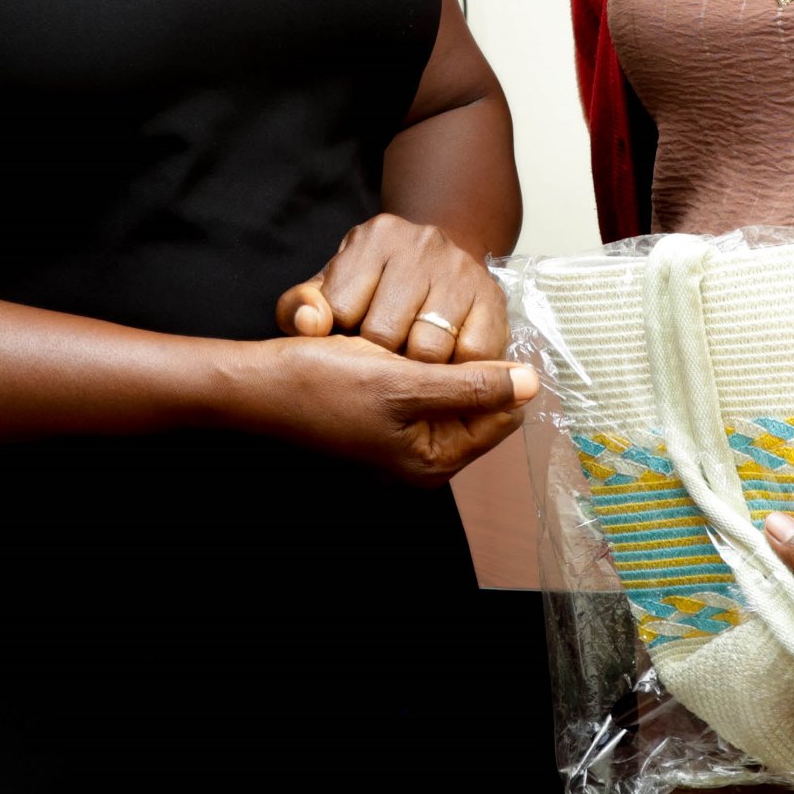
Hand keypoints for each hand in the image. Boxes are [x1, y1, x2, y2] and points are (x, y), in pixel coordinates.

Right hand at [241, 333, 536, 487]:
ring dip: (441, 360)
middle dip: (465, 367)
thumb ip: (471, 385)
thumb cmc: (324, 384)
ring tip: (411, 339)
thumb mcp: (404, 383)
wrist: (262, 382)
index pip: (501, 415)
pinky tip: (398, 342)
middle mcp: (424, 456)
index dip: (498, 373)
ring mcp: (405, 437)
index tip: (474, 335)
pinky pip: (425, 384)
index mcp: (433, 461)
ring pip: (452, 388)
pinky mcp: (388, 416)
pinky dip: (419, 361)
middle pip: (479, 403)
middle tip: (436, 331)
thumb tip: (531, 383)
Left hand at [276, 215, 507, 363]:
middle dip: (379, 359)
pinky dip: (456, 370)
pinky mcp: (493, 298)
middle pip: (386, 335)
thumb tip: (310, 324)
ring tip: (411, 364)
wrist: (436, 263)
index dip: (341, 338)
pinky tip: (443, 363)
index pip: (342, 310)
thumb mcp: (330, 290)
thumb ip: (300, 307)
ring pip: (429, 350)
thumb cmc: (371, 288)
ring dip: (418, 370)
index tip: (349, 338)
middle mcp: (421, 244)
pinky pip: (471, 355)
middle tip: (382, 358)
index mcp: (374, 238)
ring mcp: (461, 269)